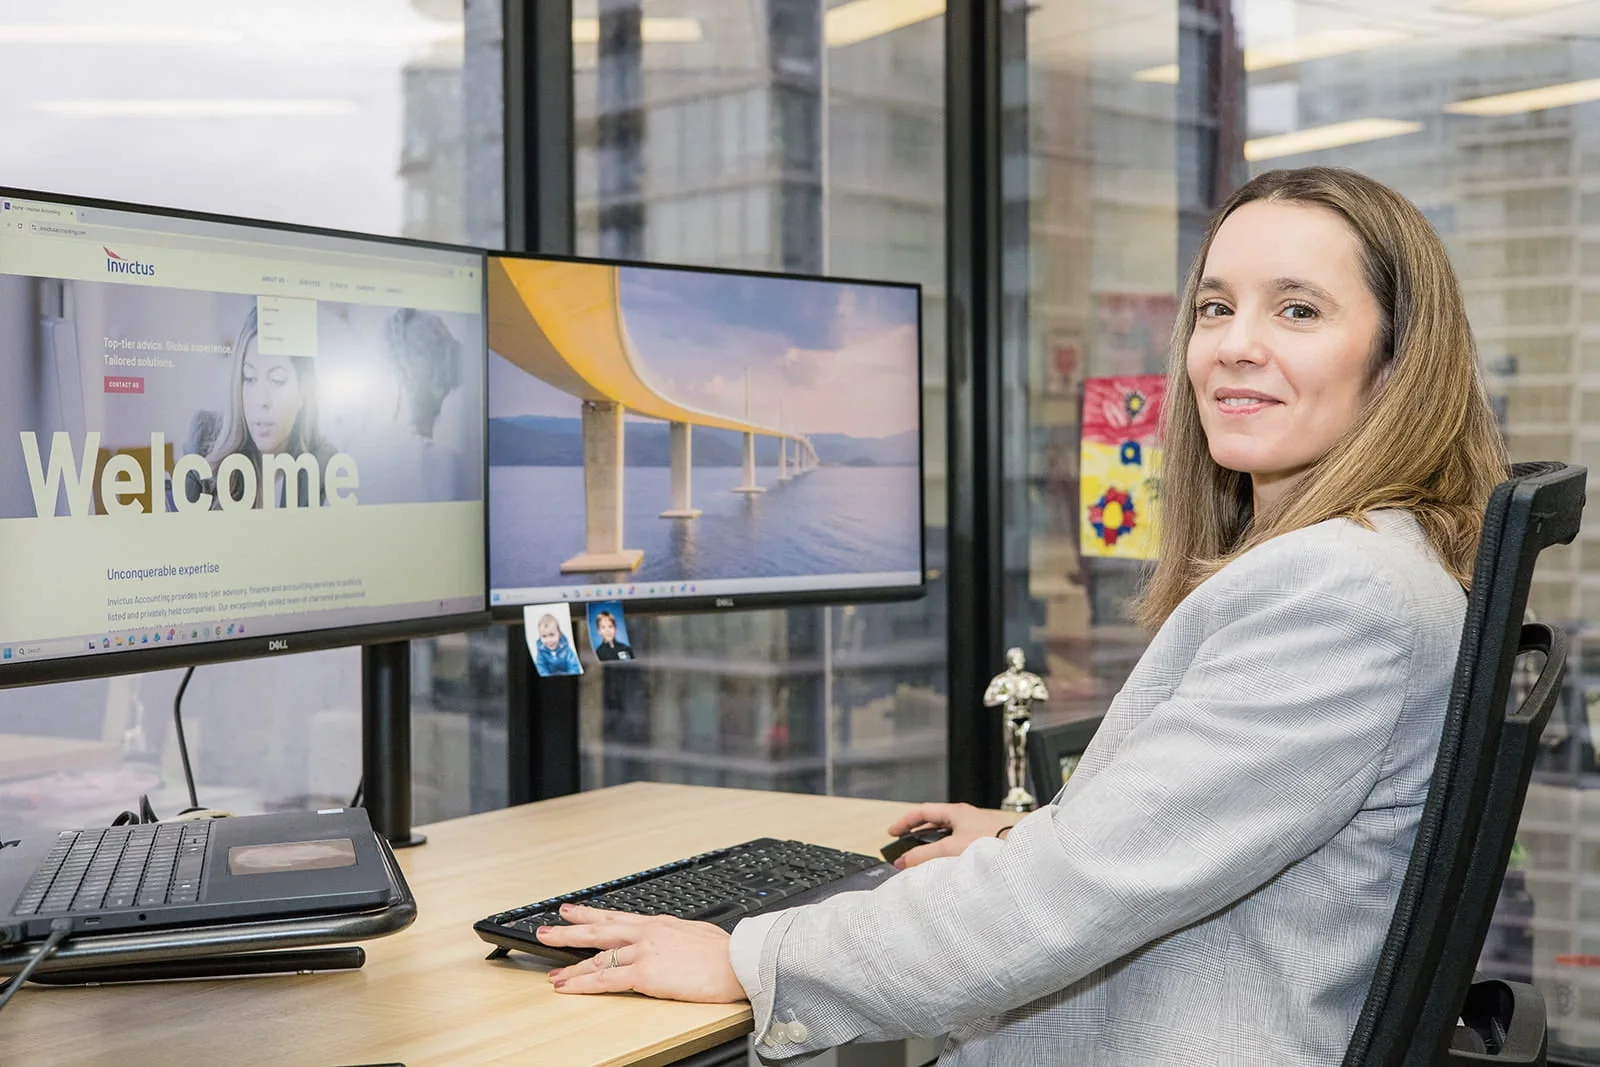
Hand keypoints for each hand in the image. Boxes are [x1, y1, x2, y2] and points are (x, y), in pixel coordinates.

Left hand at [541, 904, 745, 1002]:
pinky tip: (568, 986)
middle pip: (597, 930)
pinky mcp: (644, 973)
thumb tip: (671, 943)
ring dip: (571, 967)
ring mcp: (643, 951)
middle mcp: (646, 933)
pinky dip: (582, 983)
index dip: (590, 916)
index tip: (573, 912)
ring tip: (553, 973)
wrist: (739, 961)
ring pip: (596, 957)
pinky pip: (604, 979)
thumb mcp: (695, 934)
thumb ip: (675, 937)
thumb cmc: (725, 953)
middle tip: (546, 931)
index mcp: (658, 923)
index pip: (616, 918)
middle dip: (568, 931)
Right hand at [885, 802, 1016, 868]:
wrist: (1019, 856)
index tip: (892, 832)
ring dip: (930, 847)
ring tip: (920, 861)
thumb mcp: (949, 849)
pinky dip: (944, 854)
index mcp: (956, 812)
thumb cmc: (990, 845)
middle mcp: (965, 818)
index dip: (905, 821)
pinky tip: (942, 867)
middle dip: (916, 836)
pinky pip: (955, 846)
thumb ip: (923, 856)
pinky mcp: (982, 843)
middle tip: (904, 848)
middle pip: (933, 824)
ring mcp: (974, 830)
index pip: (923, 812)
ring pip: (945, 836)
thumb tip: (903, 862)